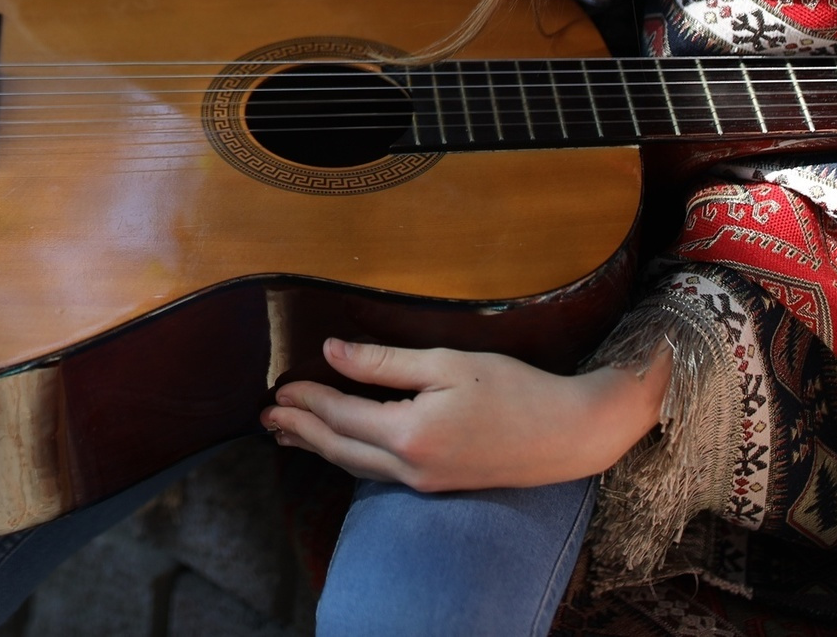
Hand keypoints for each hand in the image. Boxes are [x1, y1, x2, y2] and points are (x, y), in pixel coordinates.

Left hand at [263, 339, 668, 492]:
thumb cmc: (514, 390)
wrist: (569, 434)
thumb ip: (384, 363)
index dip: (308, 400)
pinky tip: (343, 448)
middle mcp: (411, 468)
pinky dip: (350, 456)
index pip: (341, 416)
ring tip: (289, 435)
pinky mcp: (440, 484)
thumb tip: (332, 352)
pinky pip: (379, 473)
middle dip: (301, 430)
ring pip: (357, 467)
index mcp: (409, 435)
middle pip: (340, 449)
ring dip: (320, 447)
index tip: (280, 387)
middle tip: (267, 418)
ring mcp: (426, 483)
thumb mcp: (446, 364)